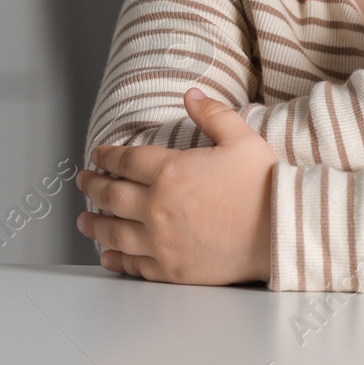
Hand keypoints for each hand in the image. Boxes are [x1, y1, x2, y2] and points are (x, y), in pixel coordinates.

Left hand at [76, 87, 276, 285]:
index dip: (108, 156)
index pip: (126, 160)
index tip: (99, 155)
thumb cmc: (263, 185)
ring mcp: (161, 242)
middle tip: (83, 182)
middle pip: (111, 195)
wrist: (280, 231)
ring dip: (94, 225)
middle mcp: (157, 207)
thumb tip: (191, 95)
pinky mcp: (170, 269)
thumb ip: (212, 114)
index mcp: (170, 172)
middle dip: (93, 187)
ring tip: (84, 222)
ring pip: (115, 232)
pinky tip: (108, 256)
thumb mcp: (241, 138)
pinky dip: (116, 259)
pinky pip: (134, 265)